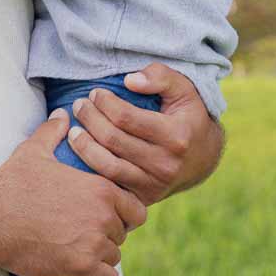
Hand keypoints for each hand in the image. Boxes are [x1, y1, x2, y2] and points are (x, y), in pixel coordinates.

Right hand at [0, 110, 146, 275]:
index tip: (107, 213)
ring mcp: (92, 245)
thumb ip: (53, 131)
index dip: (124, 211)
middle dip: (110, 232)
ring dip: (103, 253)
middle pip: (124, 232)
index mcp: (100, 189)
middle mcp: (102, 217)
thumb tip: (62, 114)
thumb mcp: (33, 151)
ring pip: (114, 254)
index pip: (136, 208)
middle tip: (89, 230)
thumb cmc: (11, 184)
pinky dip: (99, 274)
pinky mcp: (79, 269)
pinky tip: (84, 267)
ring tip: (82, 246)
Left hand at [64, 63, 223, 204]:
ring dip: (83, 146)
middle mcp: (165, 164)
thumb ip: (160, 76)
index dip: (105, 103)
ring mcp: (154, 185)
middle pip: (113, 140)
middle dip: (90, 119)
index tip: (95, 93)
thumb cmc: (187, 117)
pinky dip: (90, 169)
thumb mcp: (184, 89)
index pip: (126, 118)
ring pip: (107, 166)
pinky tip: (81, 152)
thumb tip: (129, 81)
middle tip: (79, 106)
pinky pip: (109, 184)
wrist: (202, 159)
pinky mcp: (144, 198)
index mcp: (176, 136)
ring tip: (73, 130)